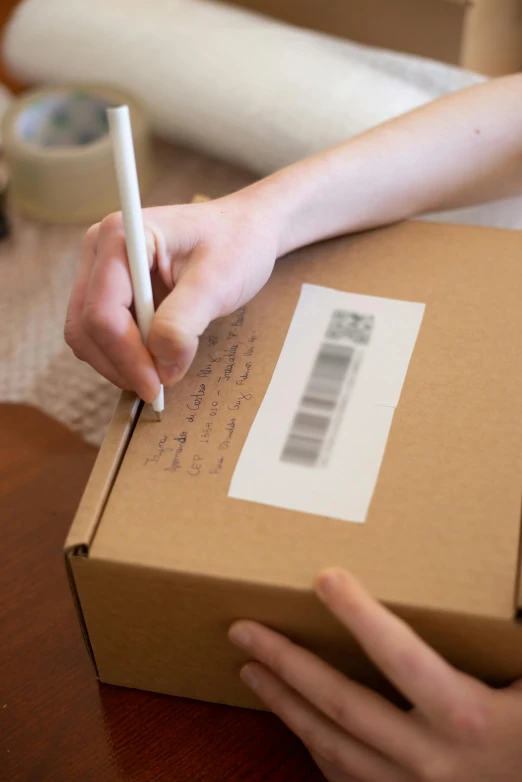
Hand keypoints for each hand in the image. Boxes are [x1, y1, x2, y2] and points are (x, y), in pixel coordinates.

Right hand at [64, 193, 280, 399]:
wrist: (244, 231)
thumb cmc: (235, 245)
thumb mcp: (218, 282)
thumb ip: (185, 322)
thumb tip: (161, 367)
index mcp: (121, 235)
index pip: (103, 311)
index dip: (126, 356)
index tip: (157, 386)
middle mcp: (99, 249)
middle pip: (84, 326)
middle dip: (118, 364)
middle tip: (158, 389)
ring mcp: (99, 269)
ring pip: (86, 335)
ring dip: (118, 363)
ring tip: (160, 373)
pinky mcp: (109, 289)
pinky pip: (100, 334)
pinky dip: (122, 355)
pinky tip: (153, 360)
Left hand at [229, 568, 521, 780]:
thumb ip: (506, 640)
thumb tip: (492, 603)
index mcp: (468, 718)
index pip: (401, 656)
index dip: (361, 615)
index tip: (325, 578)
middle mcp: (431, 759)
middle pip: (342, 704)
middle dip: (287, 662)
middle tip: (243, 630)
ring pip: (331, 745)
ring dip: (285, 705)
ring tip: (250, 670)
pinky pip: (344, 778)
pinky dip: (313, 745)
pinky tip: (293, 720)